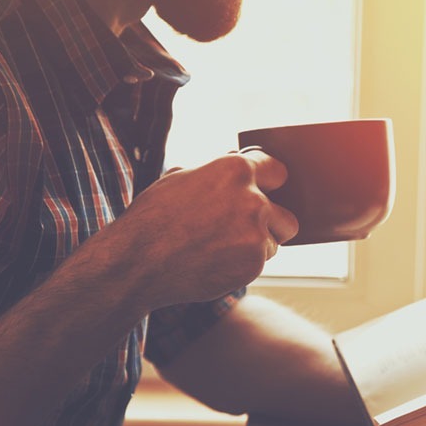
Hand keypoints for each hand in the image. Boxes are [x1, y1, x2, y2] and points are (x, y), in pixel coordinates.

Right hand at [114, 149, 298, 308]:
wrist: (138, 261)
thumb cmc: (153, 218)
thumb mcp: (180, 179)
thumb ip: (215, 172)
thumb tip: (235, 161)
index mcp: (236, 170)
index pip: (278, 171)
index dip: (270, 183)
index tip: (267, 191)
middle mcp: (253, 200)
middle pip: (287, 213)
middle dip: (271, 221)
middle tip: (247, 228)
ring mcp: (256, 234)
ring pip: (275, 240)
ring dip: (256, 245)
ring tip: (221, 247)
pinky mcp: (253, 264)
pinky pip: (259, 263)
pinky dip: (242, 265)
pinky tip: (214, 262)